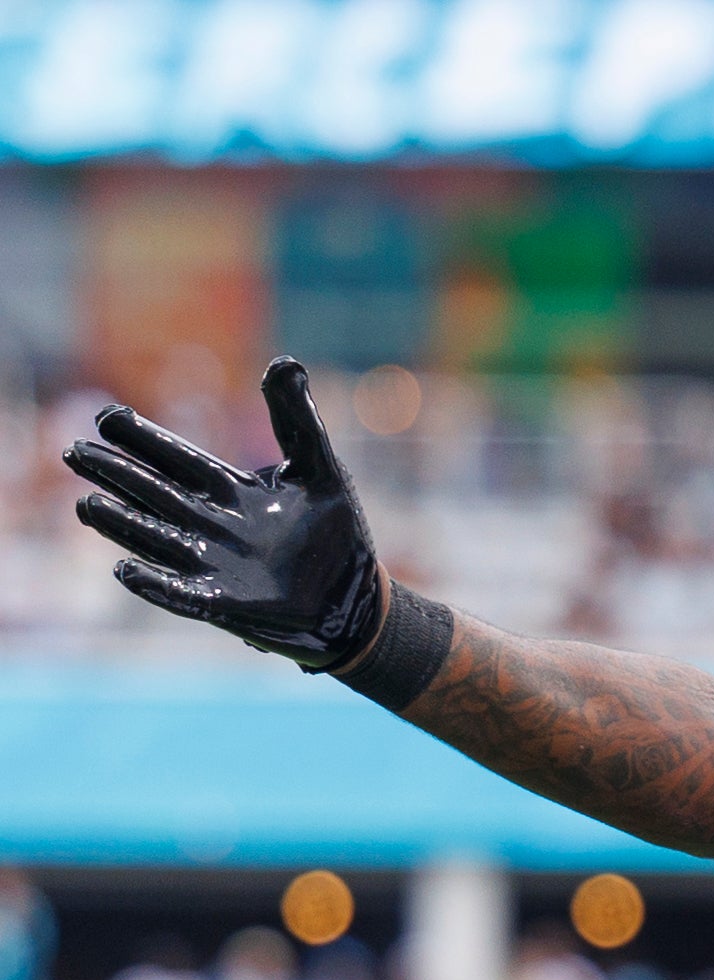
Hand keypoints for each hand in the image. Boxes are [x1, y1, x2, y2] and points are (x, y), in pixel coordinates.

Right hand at [66, 356, 384, 670]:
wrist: (355, 593)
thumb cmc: (335, 529)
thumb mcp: (321, 469)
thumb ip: (298, 420)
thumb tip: (284, 362)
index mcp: (227, 490)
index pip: (176, 459)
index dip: (144, 440)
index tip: (108, 418)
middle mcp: (209, 524)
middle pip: (153, 494)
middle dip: (116, 475)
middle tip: (76, 452)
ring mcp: (212, 564)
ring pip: (156, 539)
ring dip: (122, 524)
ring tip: (86, 505)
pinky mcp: (224, 603)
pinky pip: (182, 594)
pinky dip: (157, 585)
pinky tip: (126, 570)